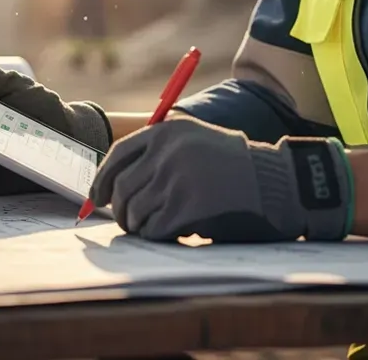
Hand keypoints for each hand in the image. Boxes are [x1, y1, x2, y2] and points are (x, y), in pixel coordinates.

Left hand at [88, 115, 352, 242]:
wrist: (271, 181)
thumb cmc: (229, 166)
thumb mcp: (192, 140)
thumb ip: (156, 154)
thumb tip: (111, 185)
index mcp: (167, 130)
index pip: (117, 156)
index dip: (102, 180)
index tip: (96, 198)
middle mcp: (168, 151)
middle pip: (122, 188)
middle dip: (121, 210)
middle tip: (129, 221)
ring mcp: (177, 179)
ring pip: (134, 212)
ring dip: (138, 225)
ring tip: (153, 226)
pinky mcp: (188, 207)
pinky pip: (153, 230)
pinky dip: (156, 236)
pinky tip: (171, 232)